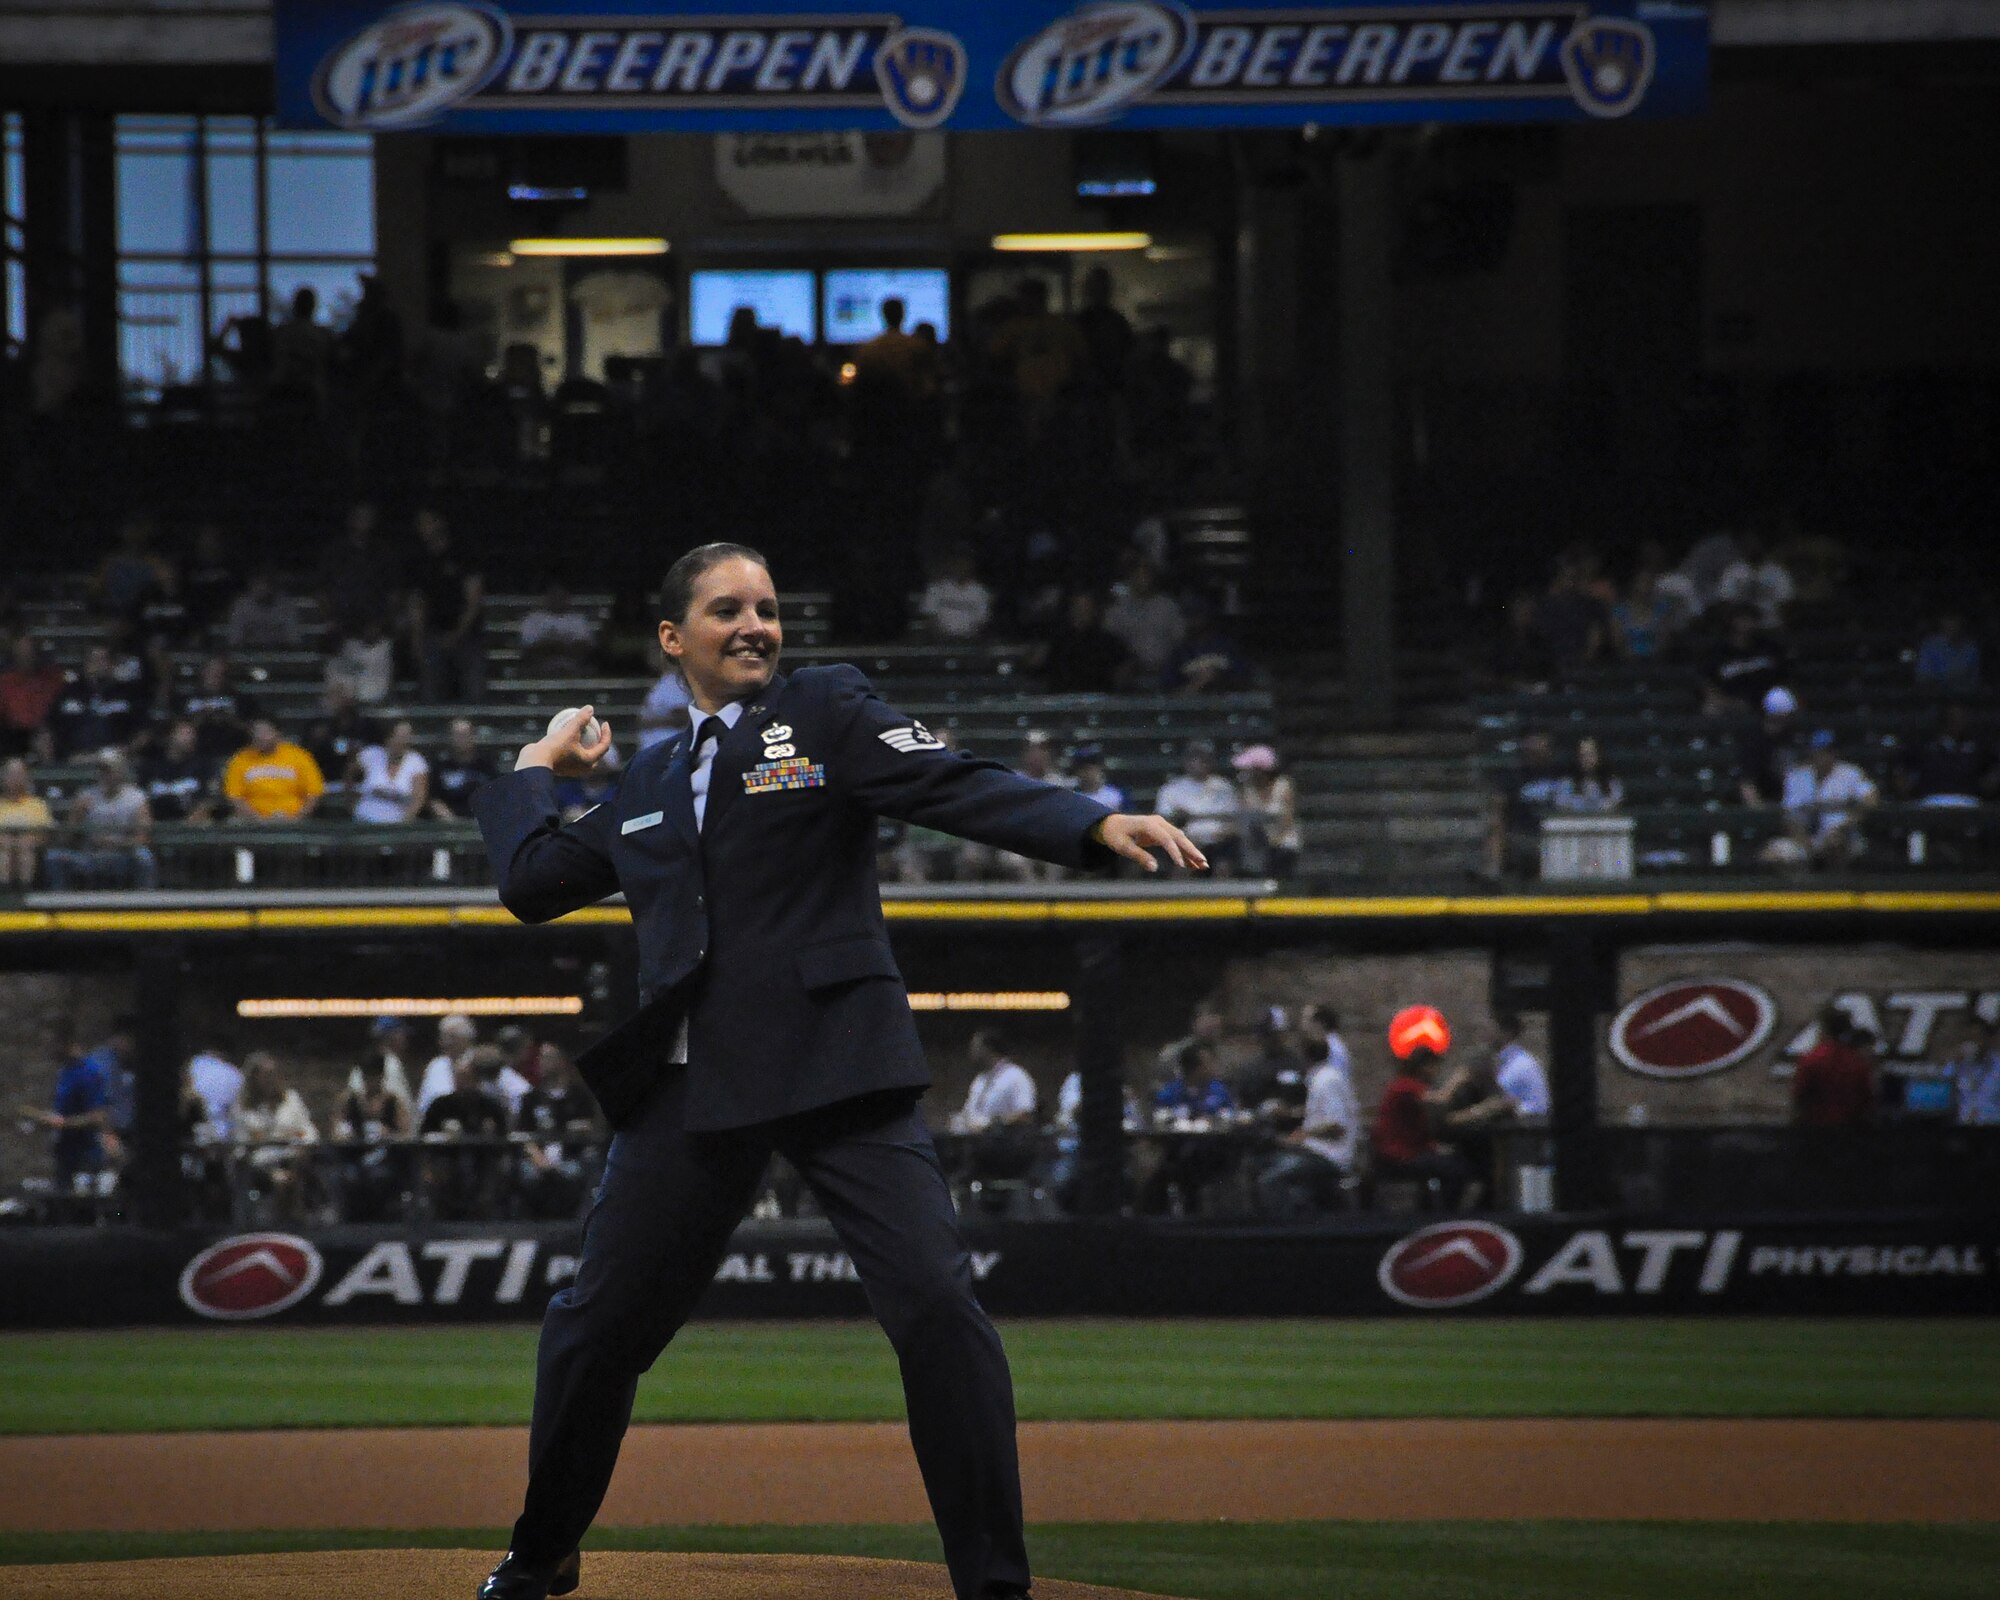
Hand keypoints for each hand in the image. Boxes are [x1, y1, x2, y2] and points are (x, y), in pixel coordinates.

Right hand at [519, 705, 613, 776]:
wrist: (534, 762)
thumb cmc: (555, 747)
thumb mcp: (570, 731)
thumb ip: (581, 719)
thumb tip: (590, 708)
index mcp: (589, 762)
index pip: (604, 746)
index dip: (607, 733)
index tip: (604, 722)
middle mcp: (582, 768)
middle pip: (595, 752)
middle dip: (597, 741)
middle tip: (595, 729)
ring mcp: (571, 769)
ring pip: (582, 754)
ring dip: (583, 743)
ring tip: (580, 730)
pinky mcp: (561, 767)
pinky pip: (570, 754)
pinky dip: (571, 745)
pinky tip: (565, 734)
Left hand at [1092, 813, 1208, 872]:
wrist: (1112, 824)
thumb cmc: (1116, 835)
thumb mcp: (1123, 847)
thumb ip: (1139, 856)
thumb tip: (1154, 868)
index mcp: (1148, 824)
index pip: (1166, 838)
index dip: (1174, 852)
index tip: (1180, 866)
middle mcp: (1158, 823)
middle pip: (1178, 836)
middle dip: (1191, 850)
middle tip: (1203, 862)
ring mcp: (1162, 826)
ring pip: (1180, 839)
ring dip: (1191, 852)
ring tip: (1203, 866)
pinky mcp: (1163, 832)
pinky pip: (1176, 842)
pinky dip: (1184, 852)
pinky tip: (1193, 864)